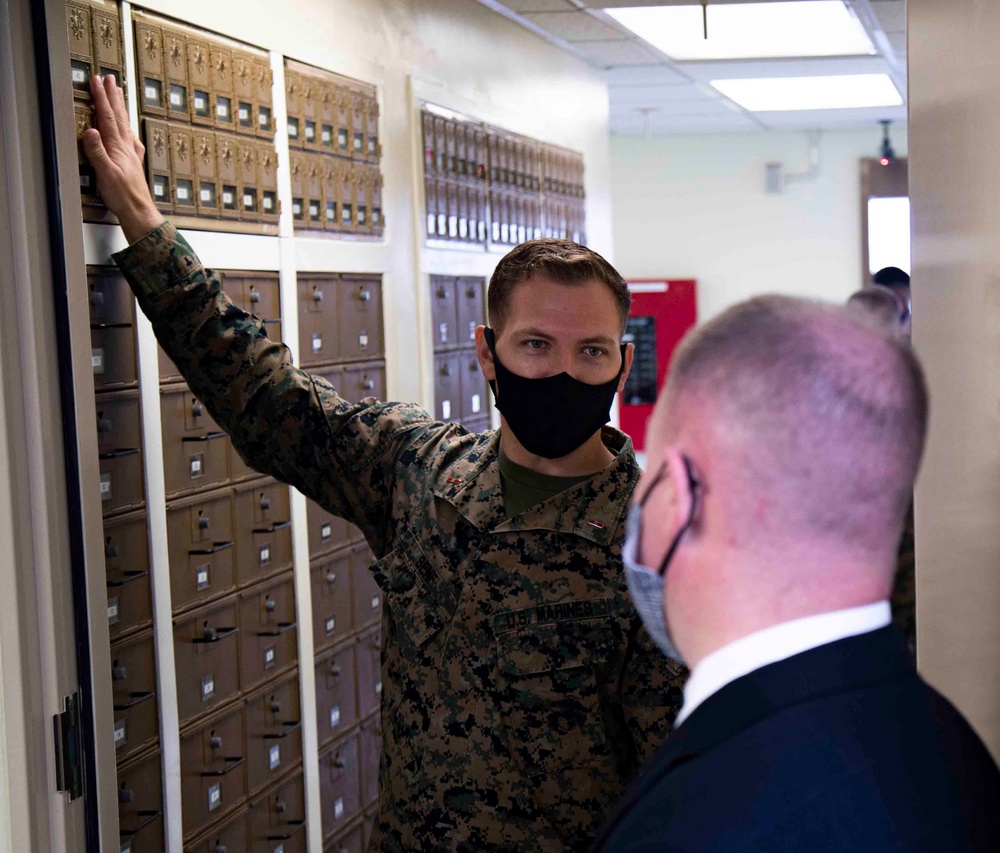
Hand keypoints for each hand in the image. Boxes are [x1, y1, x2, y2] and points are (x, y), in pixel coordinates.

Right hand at [81, 74, 164, 242]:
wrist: (139, 211)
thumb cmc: (122, 196)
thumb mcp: (105, 174)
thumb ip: (97, 152)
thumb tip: (90, 130)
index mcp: (117, 147)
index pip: (108, 116)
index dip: (102, 97)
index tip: (96, 80)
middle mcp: (126, 147)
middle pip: (119, 116)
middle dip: (113, 96)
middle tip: (109, 78)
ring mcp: (132, 154)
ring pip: (125, 124)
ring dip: (121, 107)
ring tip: (118, 93)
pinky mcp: (134, 162)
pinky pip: (130, 138)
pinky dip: (128, 127)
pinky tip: (130, 130)